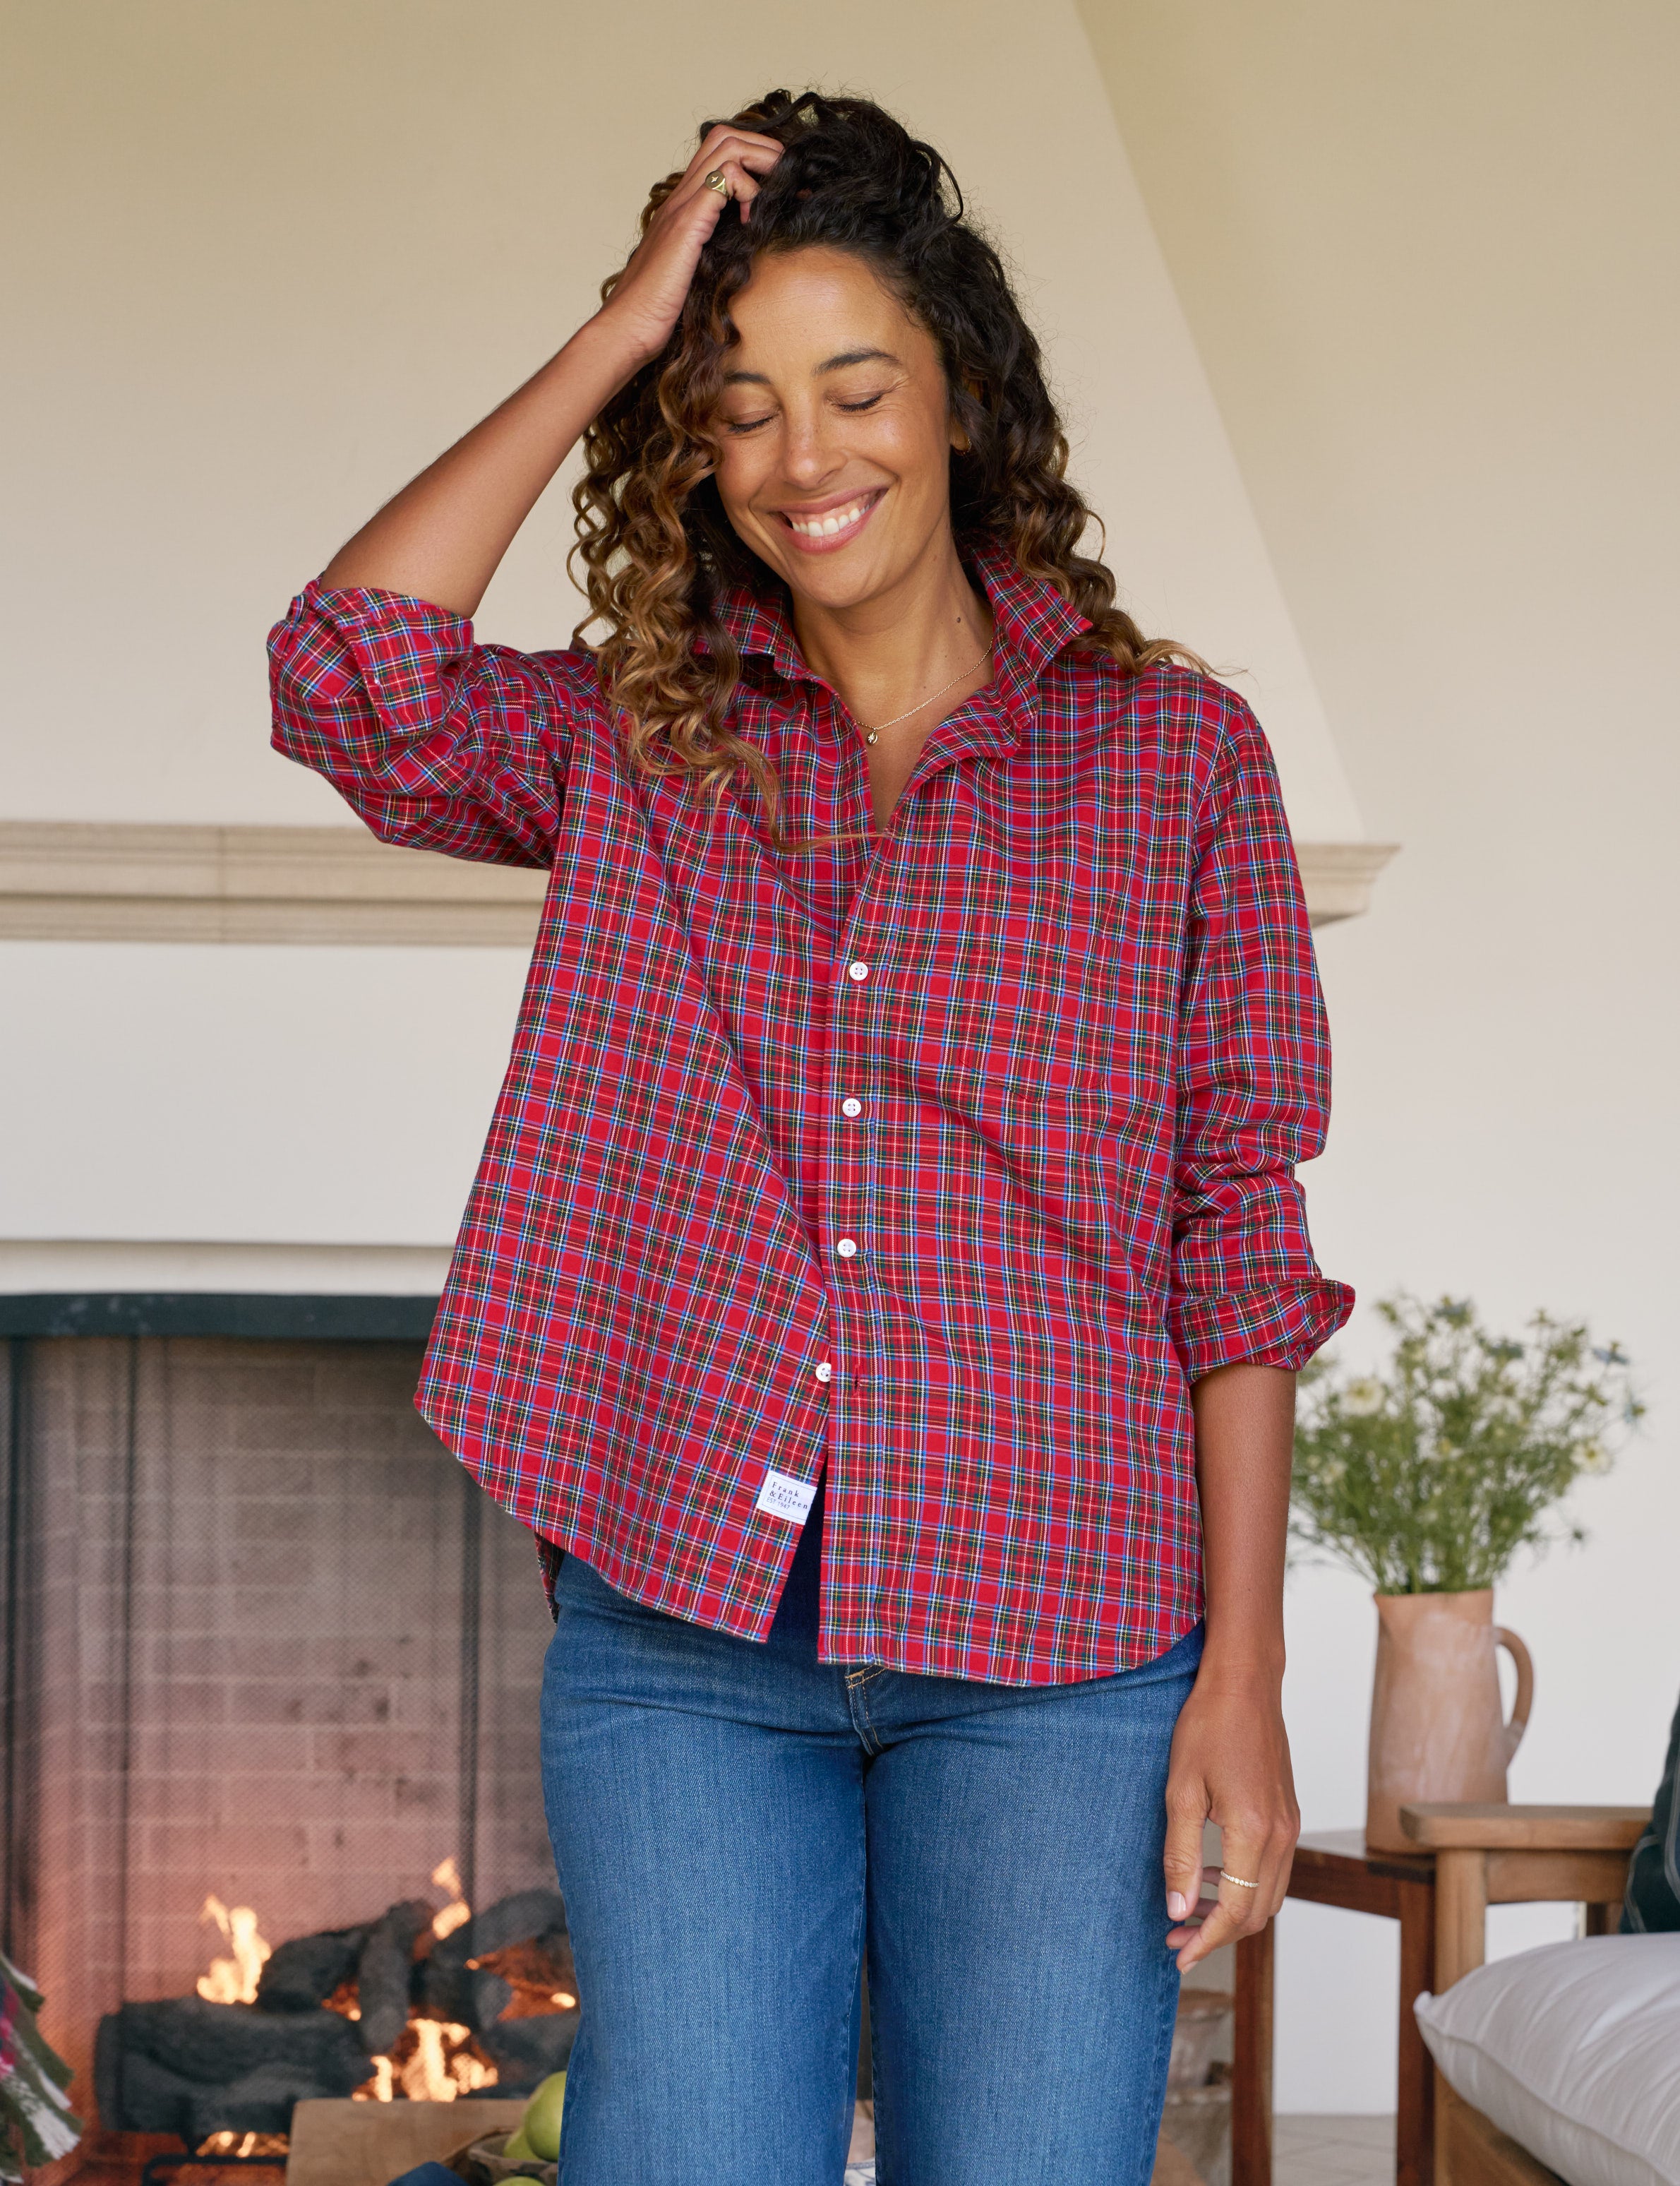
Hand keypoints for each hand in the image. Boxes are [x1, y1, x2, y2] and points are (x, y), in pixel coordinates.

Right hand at [596, 124, 784, 368]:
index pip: (720, 153)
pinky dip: (751, 191)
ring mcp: (682, 206)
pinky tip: (754, 222)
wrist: (628, 328)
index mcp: (683, 207)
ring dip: (763, 162)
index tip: (782, 189)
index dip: (755, 159)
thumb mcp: (697, 275)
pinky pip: (726, 179)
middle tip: (788, 183)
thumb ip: (716, 255)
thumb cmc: (658, 312)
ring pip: (727, 147)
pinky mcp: (688, 223)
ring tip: (778, 196)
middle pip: (725, 137)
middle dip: (766, 150)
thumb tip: (748, 256)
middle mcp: (681, 197)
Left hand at [1162, 1663, 1298, 1971]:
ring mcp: (1290, 1826)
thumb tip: (1178, 1911)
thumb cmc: (1208, 1728)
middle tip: (1175, 1938)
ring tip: (1188, 1914)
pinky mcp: (1287, 1814)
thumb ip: (1182, 1856)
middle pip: (1257, 1913)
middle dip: (1217, 1934)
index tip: (1179, 1957)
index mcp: (1254, 1833)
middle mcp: (1282, 1836)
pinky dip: (1246, 1888)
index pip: (1236, 1912)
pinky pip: (1273, 1871)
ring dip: (1232, 1913)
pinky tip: (1213, 1878)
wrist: (1245, 1684)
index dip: (1207, 1941)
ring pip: (1269, 1896)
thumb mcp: (1181, 1791)